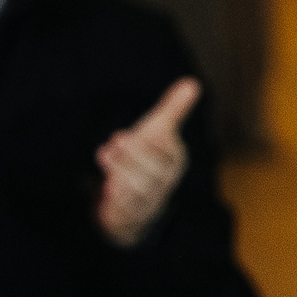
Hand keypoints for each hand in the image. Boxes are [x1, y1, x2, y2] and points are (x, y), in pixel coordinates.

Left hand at [96, 77, 198, 247]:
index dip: (149, 142)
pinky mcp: (131, 214)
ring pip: (140, 189)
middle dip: (134, 155)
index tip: (124, 133)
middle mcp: (164, 181)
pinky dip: (117, 197)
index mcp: (173, 161)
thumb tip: (192, 82)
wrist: (133, 204)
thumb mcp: (156, 132)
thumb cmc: (145, 160)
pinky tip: (107, 186)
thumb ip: (172, 110)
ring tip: (104, 154)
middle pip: (155, 171)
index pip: (168, 152)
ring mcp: (149, 200)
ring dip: (121, 171)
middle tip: (117, 139)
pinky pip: (127, 209)